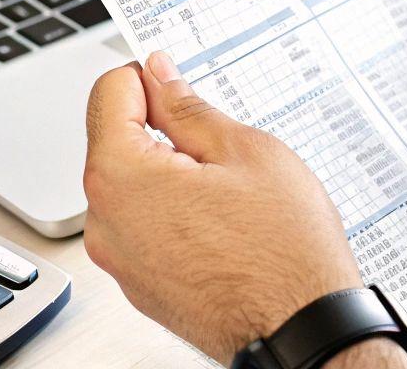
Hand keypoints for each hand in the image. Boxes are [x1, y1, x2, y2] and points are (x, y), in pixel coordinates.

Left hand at [82, 52, 371, 364]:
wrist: (301, 331)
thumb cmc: (283, 251)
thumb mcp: (246, 152)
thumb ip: (188, 108)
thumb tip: (159, 75)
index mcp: (121, 178)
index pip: (108, 93)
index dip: (148, 77)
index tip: (178, 82)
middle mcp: (105, 223)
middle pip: (116, 143)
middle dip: (162, 132)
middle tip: (222, 148)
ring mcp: (120, 261)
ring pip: (133, 188)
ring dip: (169, 176)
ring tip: (228, 195)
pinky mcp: (140, 287)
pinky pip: (145, 229)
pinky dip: (174, 216)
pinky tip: (221, 226)